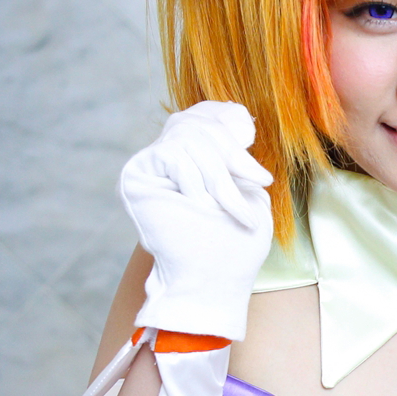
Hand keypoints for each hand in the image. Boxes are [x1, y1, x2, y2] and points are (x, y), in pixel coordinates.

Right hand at [120, 102, 273, 340]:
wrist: (212, 283)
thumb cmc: (234, 247)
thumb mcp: (249, 193)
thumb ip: (240, 157)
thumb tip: (241, 117)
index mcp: (196, 156)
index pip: (206, 112)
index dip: (226, 114)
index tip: (249, 131)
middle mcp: (169, 155)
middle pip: (200, 121)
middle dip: (235, 152)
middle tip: (260, 181)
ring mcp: (151, 164)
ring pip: (190, 137)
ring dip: (219, 174)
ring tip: (233, 208)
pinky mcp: (136, 175)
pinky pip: (172, 153)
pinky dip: (195, 180)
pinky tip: (201, 204)